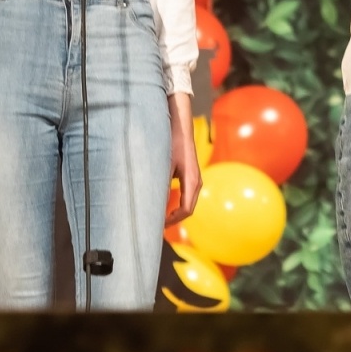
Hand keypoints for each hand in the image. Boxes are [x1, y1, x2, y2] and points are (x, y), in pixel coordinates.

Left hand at [166, 92, 200, 224]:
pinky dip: (175, 202)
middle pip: (188, 208)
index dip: (173, 220)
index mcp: (192, 181)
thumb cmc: (172, 143)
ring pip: (187, 202)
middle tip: (156, 226)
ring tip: (158, 217)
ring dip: (175, 211)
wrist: (179, 125)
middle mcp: (196, 182)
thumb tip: (154, 205)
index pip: (186, 209)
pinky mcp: (189, 174)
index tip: (158, 225)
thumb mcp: (164, 164)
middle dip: (173, 219)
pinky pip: (185, 195)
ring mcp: (194, 178)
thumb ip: (162, 184)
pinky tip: (162, 202)